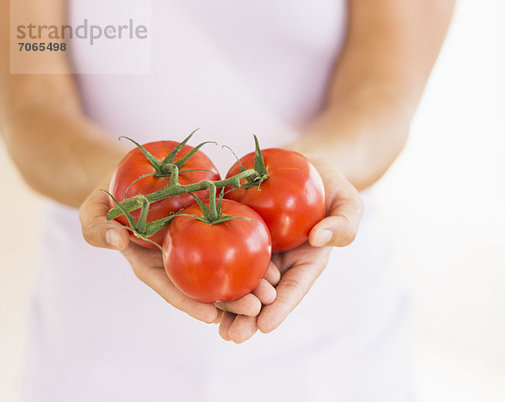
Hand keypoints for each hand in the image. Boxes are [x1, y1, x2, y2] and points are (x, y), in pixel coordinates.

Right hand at [79, 178, 279, 322]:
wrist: (133, 173)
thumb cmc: (109, 194)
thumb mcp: (94, 209)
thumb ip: (97, 226)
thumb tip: (116, 240)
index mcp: (151, 262)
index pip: (170, 287)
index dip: (188, 302)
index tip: (211, 317)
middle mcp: (177, 258)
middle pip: (204, 284)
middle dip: (229, 300)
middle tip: (256, 306)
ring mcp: (197, 242)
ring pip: (224, 267)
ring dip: (248, 281)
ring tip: (272, 292)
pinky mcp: (213, 221)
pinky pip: (233, 236)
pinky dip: (251, 250)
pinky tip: (273, 260)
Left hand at [218, 157, 363, 342]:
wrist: (306, 166)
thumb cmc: (332, 186)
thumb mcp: (348, 202)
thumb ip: (343, 223)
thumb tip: (319, 238)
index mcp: (307, 260)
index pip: (295, 287)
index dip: (282, 306)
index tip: (266, 325)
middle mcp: (281, 261)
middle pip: (265, 293)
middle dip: (250, 316)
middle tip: (233, 335)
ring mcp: (258, 249)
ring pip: (242, 280)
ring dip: (229, 304)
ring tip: (214, 324)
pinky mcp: (239, 232)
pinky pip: (223, 251)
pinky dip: (212, 270)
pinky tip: (197, 286)